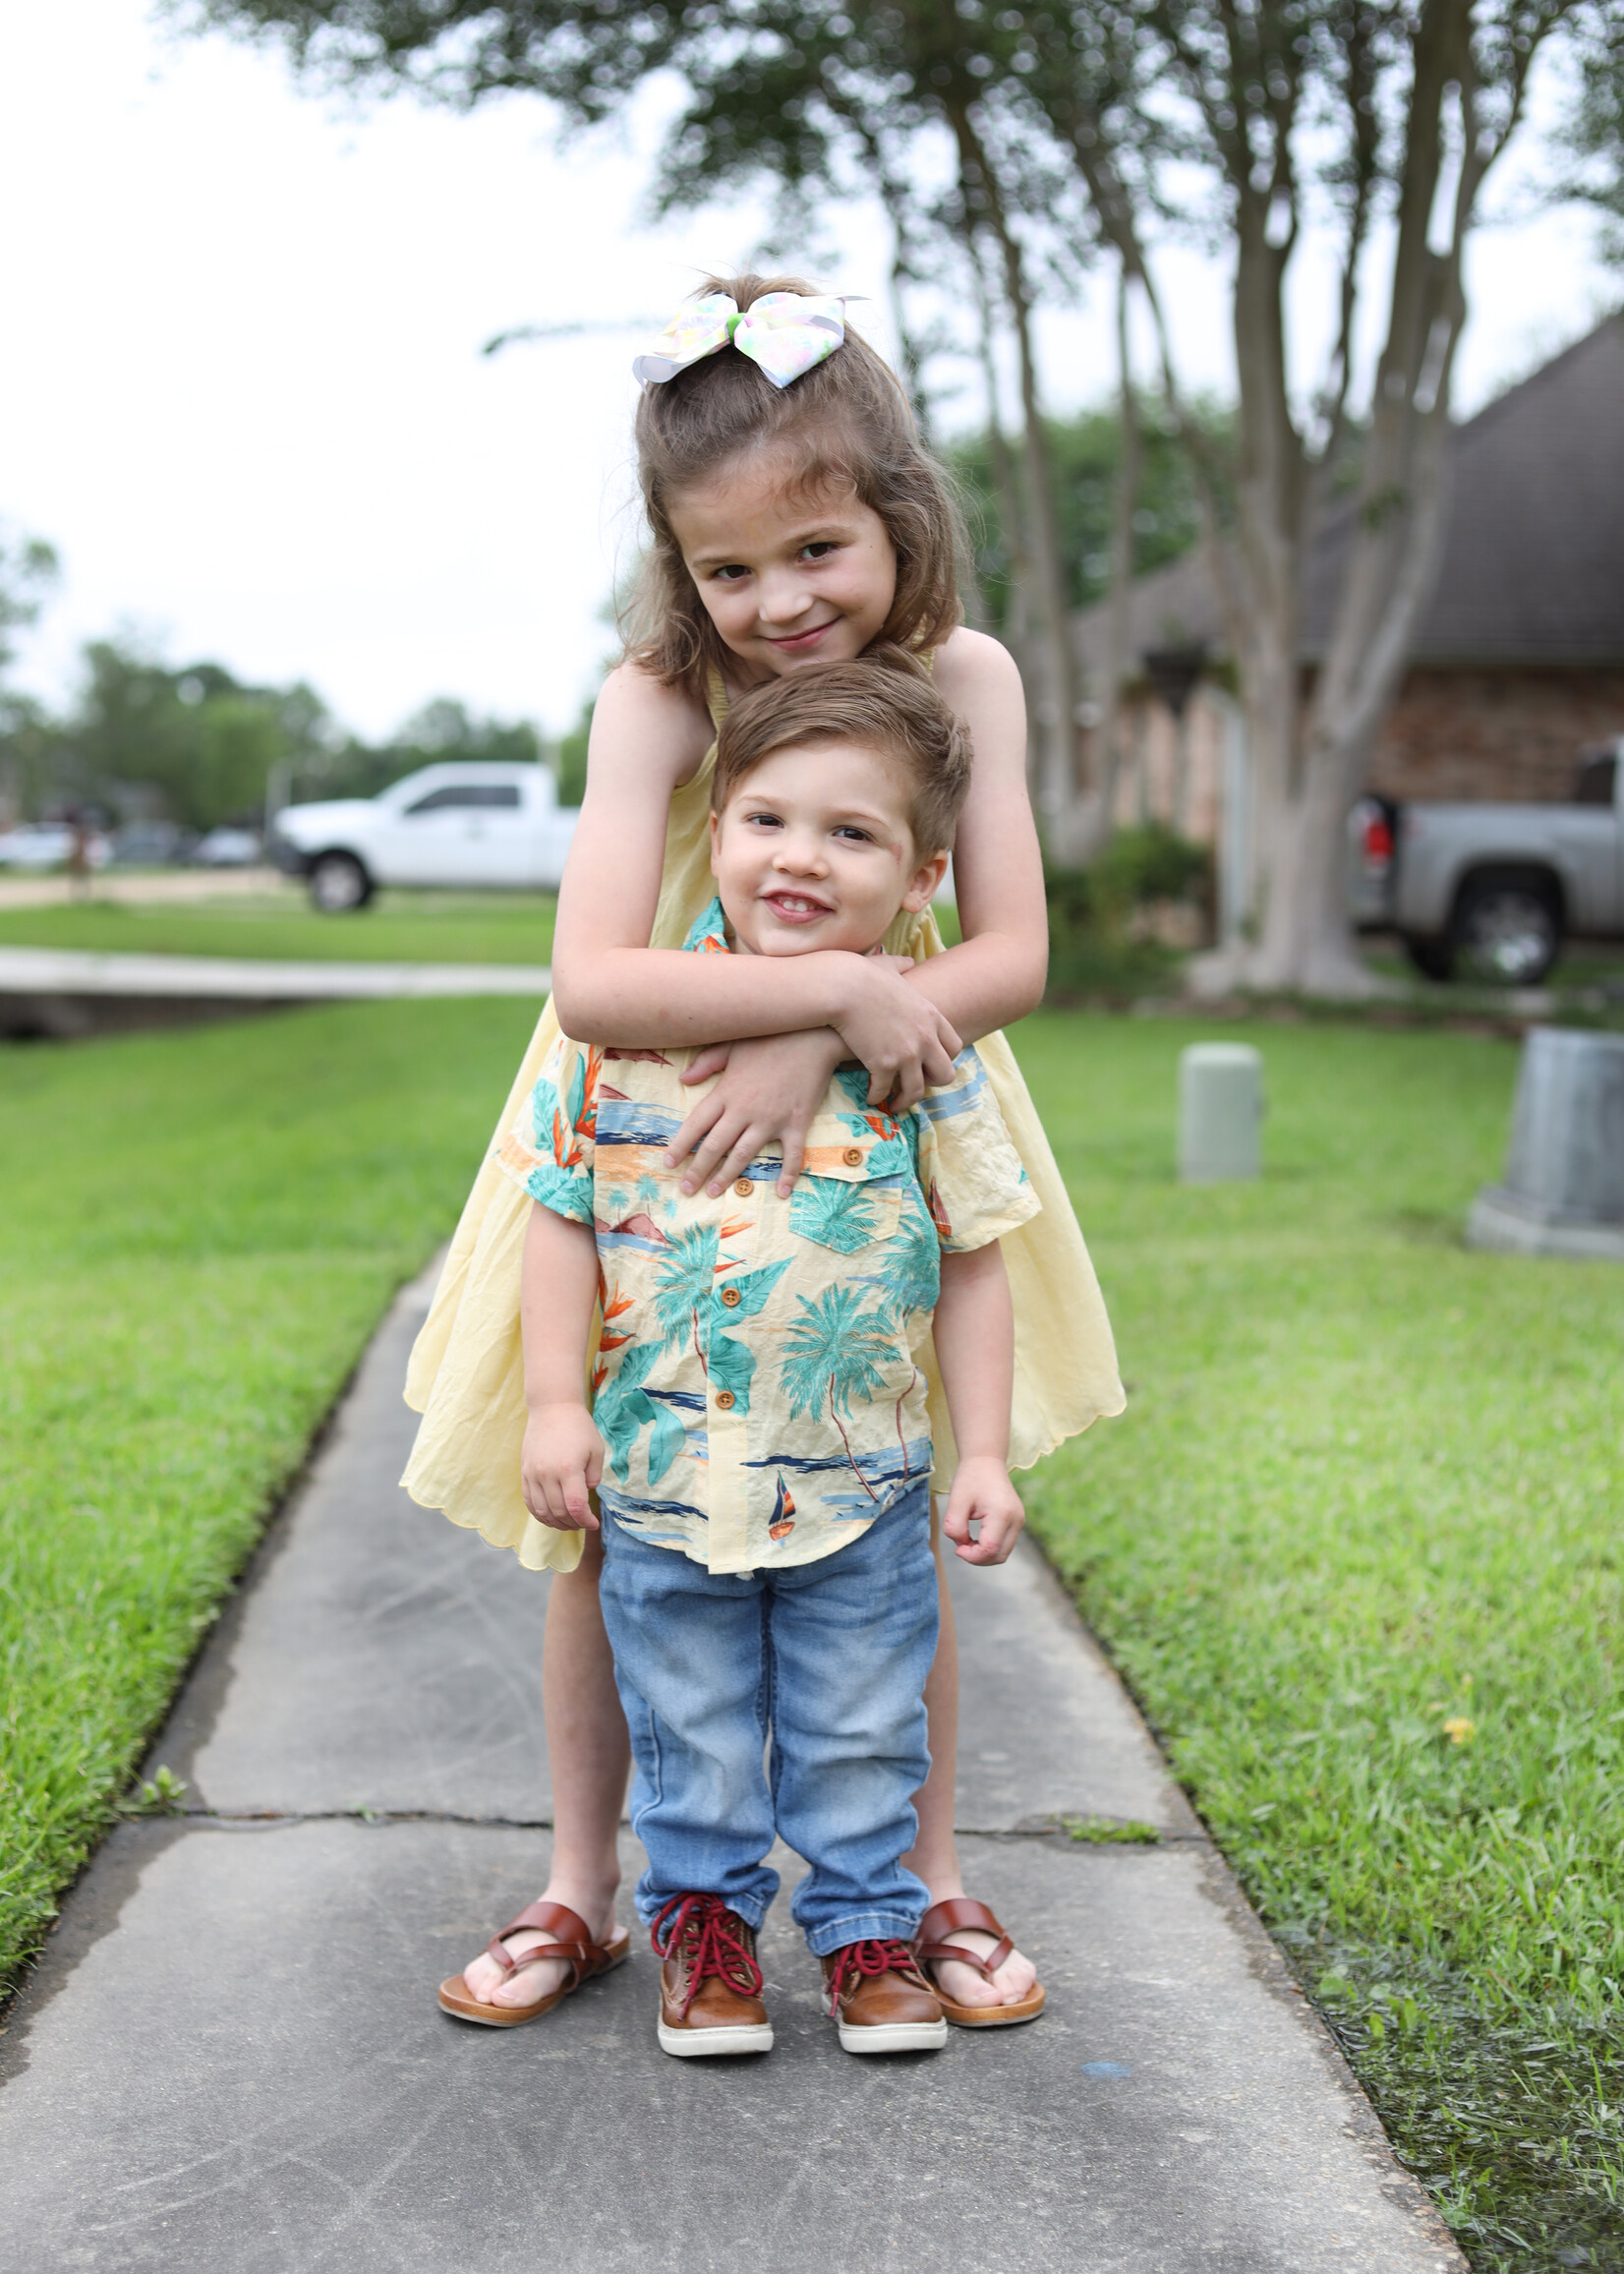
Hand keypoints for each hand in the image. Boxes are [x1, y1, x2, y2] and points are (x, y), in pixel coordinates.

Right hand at [521, 1401, 604, 1530]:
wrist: (552, 1407)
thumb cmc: (578, 1426)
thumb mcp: (596, 1450)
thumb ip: (594, 1477)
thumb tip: (586, 1493)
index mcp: (568, 1469)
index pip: (576, 1507)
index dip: (586, 1521)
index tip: (594, 1523)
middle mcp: (547, 1474)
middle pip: (558, 1512)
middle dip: (573, 1523)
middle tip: (583, 1523)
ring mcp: (533, 1474)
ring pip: (541, 1511)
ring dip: (556, 1522)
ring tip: (568, 1523)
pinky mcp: (524, 1472)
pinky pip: (529, 1501)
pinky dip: (539, 1513)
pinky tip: (550, 1516)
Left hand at [666, 1028, 845, 1197]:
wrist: (814, 1035)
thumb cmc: (770, 1037)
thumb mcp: (732, 1045)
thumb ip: (706, 1063)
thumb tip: (683, 1079)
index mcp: (727, 1091)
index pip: (697, 1124)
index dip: (681, 1145)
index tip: (669, 1163)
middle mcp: (745, 1110)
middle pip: (715, 1146)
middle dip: (698, 1170)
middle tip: (687, 1190)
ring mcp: (771, 1119)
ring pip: (743, 1154)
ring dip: (727, 1176)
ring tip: (713, 1193)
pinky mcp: (796, 1123)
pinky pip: (792, 1155)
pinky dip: (787, 1175)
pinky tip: (782, 1193)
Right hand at [835, 955, 960, 1109]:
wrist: (844, 987)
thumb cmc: (862, 974)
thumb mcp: (891, 967)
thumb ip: (903, 966)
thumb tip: (908, 960)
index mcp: (931, 1016)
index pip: (955, 1046)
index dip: (944, 1059)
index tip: (930, 1064)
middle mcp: (926, 1038)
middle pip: (945, 1074)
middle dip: (931, 1083)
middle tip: (916, 1084)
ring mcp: (907, 1054)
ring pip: (917, 1091)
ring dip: (905, 1100)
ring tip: (894, 1103)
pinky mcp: (885, 1065)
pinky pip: (885, 1091)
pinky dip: (877, 1096)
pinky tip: (870, 1096)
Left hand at [941, 1456, 1024, 1565]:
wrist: (986, 1461)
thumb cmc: (970, 1478)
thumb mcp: (955, 1501)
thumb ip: (954, 1527)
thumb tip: (961, 1545)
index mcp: (1002, 1513)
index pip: (990, 1549)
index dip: (971, 1555)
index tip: (957, 1547)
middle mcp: (1016, 1519)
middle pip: (999, 1556)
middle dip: (978, 1558)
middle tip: (960, 1546)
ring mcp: (1019, 1521)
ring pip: (1003, 1553)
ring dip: (984, 1554)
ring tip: (967, 1540)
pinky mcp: (1017, 1521)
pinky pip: (1004, 1544)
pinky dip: (990, 1547)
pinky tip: (976, 1538)